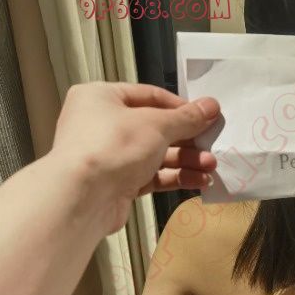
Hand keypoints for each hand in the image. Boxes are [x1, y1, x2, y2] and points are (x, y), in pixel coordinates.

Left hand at [51, 81, 220, 233]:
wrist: (82, 198)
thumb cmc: (114, 146)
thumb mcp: (155, 125)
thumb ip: (186, 118)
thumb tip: (212, 106)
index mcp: (102, 97)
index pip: (149, 96)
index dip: (181, 107)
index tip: (207, 117)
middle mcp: (103, 124)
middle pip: (155, 128)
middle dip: (187, 140)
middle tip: (212, 146)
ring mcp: (110, 156)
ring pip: (155, 155)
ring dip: (185, 161)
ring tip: (211, 167)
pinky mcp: (118, 184)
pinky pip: (151, 176)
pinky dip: (174, 177)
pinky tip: (198, 181)